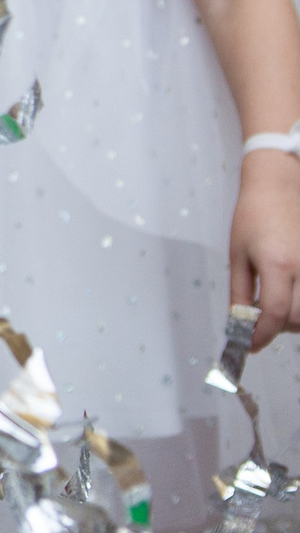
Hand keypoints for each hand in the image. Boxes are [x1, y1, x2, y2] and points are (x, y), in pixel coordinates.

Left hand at [231, 151, 299, 346]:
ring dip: (293, 320)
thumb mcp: (238, 256)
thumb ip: (239, 294)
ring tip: (273, 306)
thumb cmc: (254, 216)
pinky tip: (290, 296)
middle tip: (257, 322)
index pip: (274, 314)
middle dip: (275, 328)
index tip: (249, 344)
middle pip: (296, 319)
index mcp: (278, 265)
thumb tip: (239, 324)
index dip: (261, 335)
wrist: (278, 188)